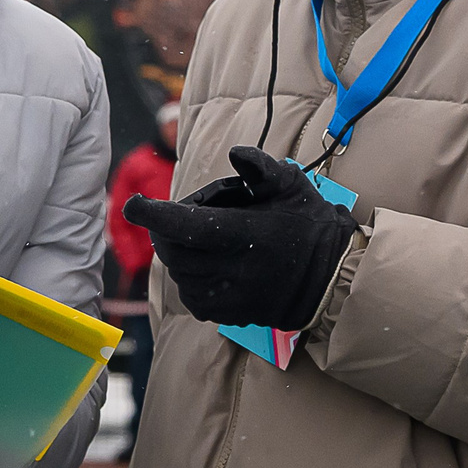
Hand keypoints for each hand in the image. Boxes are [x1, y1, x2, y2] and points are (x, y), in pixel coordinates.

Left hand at [124, 146, 357, 330]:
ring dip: (179, 253)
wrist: (332, 280)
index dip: (152, 214)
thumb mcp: (292, 186)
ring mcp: (230, 297)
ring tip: (206, 240)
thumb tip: (234, 152)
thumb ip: (260, 167)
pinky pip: (192, 296)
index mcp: (245, 234)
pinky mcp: (229, 315)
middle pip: (173, 250)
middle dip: (168, 229)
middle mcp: (233, 269)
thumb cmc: (310, 225)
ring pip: (179, 274)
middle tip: (190, 215)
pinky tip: (209, 265)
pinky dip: (190, 278)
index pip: (184, 225)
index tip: (134, 204)